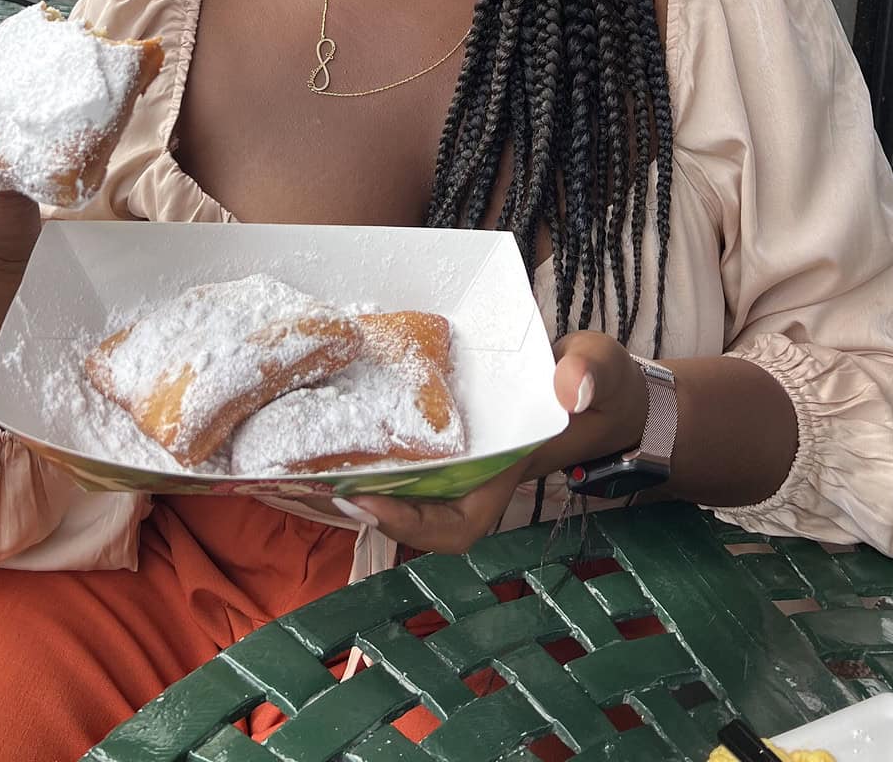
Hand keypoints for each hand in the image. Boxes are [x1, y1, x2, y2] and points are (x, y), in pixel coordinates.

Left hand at [330, 332, 648, 553]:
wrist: (599, 382)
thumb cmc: (599, 382)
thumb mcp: (601, 368)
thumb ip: (589, 374)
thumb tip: (570, 388)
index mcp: (505, 471)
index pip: (457, 525)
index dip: (412, 524)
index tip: (368, 502)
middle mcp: (474, 472)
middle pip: (410, 512)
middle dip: (357, 504)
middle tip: (300, 479)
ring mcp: (457, 454)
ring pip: (398, 483)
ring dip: (350, 478)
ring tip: (291, 460)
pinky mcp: (444, 429)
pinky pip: (400, 449)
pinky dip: (365, 445)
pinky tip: (326, 423)